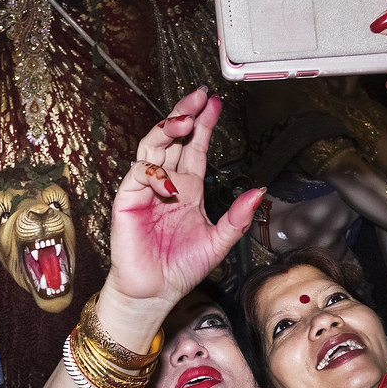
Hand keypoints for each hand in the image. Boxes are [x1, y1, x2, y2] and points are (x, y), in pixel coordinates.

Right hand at [105, 88, 263, 307]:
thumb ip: (237, 218)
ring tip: (183, 120)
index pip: (195, 148)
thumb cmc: (181, 268)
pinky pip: (139, 173)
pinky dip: (154, 171)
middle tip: (198, 96)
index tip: (214, 103)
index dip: (204, 125)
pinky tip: (168, 180)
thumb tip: (258, 192)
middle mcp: (167, 183)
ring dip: (167, 130)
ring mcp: (145, 189)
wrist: (156, 291)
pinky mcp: (128, 199)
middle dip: (184, 114)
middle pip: (173, 138)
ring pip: (153, 146)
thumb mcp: (218, 241)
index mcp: (188, 189)